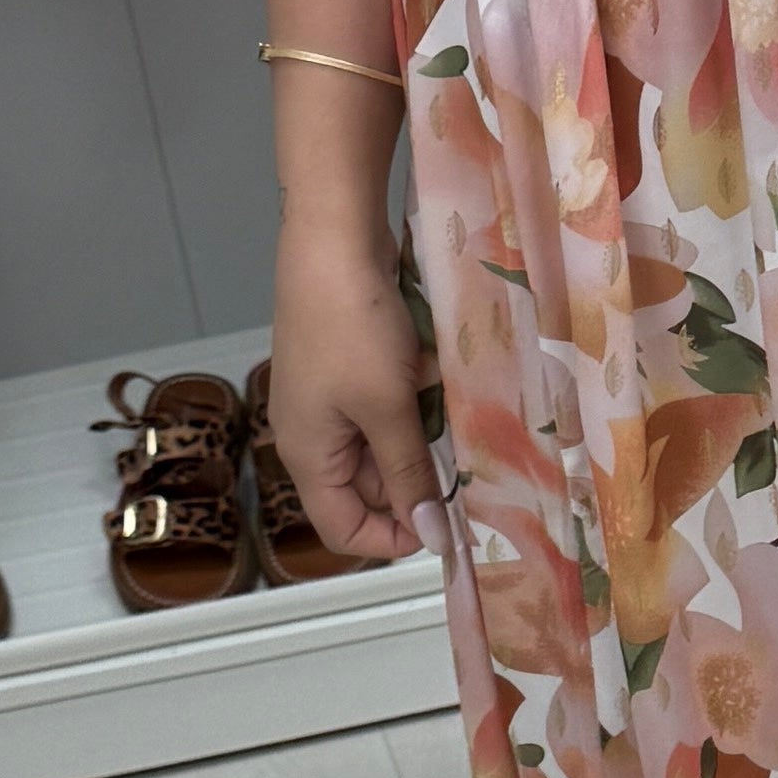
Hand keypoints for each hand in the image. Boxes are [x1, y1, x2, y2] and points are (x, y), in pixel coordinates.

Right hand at [269, 208, 442, 564]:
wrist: (333, 239)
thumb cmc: (353, 328)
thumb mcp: (388, 408)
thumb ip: (410, 474)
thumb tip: (429, 537)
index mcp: (309, 456)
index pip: (344, 530)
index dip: (394, 538)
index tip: (448, 525)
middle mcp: (315, 434)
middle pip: (372, 485)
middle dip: (421, 473)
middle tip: (469, 458)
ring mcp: (331, 398)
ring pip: (390, 440)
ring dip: (425, 427)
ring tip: (447, 401)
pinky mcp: (351, 365)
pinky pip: (393, 401)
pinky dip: (418, 391)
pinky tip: (434, 365)